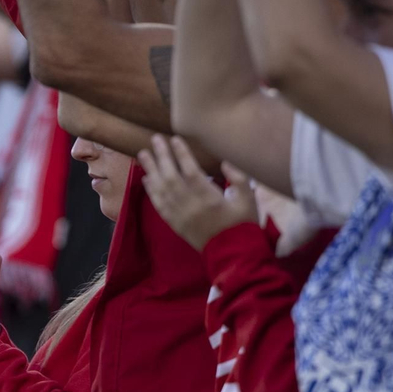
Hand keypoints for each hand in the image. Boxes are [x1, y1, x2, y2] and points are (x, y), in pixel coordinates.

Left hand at [140, 134, 256, 250]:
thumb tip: (225, 161)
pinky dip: (151, 190)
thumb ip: (239, 178)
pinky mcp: (174, 223)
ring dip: (151, 170)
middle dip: (162, 156)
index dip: (181, 154)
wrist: (232, 252)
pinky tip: (146, 178)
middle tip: (154, 139)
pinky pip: (158, 205)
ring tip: (143, 154)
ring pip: (161, 189)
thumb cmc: (243, 223)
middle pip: (171, 176)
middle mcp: (190, 205)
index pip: (190, 171)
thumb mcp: (249, 199)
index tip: (174, 139)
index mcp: (209, 198)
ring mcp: (180, 215)